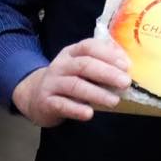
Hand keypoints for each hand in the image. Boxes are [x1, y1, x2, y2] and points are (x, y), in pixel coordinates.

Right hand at [12, 38, 130, 126]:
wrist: (34, 96)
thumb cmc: (67, 81)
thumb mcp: (80, 67)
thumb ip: (101, 62)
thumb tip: (126, 61)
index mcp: (71, 53)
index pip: (88, 47)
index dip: (108, 54)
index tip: (126, 65)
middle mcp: (61, 65)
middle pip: (84, 65)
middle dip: (107, 73)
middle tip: (125, 82)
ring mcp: (52, 83)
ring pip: (75, 86)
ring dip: (96, 93)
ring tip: (114, 101)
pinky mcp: (46, 102)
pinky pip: (62, 105)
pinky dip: (76, 109)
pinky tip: (89, 113)